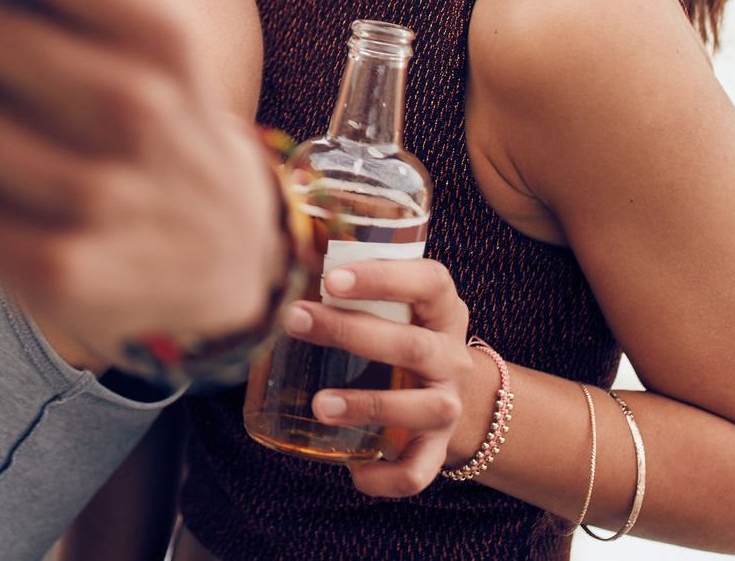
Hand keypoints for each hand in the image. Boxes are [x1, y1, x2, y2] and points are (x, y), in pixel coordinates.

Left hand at [283, 257, 477, 496]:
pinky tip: (354, 472)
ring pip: (421, 408)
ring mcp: (448, 404)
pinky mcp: (439, 448)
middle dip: (351, 333)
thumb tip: (281, 256)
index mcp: (442, 310)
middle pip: (412, 346)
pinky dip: (388, 478)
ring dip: (368, 405)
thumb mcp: (392, 305)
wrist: (453, 396)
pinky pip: (421, 470)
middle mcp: (451, 356)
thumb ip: (348, 284)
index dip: (383, 278)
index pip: (428, 282)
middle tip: (296, 320)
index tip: (331, 277)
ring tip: (318, 405)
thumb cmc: (401, 335)